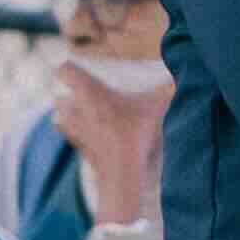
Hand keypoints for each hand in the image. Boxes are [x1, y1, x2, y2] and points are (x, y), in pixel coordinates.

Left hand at [46, 56, 170, 231]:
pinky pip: (69, 135)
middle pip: (58, 95)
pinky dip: (75, 132)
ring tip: (83, 111)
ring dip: (67, 113)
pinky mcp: (78, 148)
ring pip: (58, 116)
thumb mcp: (154, 108)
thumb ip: (168, 89)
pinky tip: (91, 132)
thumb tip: (182, 75)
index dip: (69, 68)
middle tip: (85, 91)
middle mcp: (76, 109)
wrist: (121, 172)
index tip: (80, 68)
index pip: (64, 70)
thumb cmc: (134, 134)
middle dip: (67, 93)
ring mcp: (74, 131)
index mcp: (89, 92)